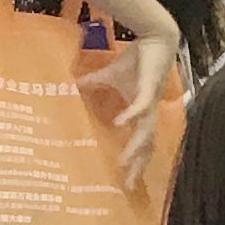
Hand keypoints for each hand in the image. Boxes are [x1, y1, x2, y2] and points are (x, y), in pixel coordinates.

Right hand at [98, 31, 181, 189]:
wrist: (154, 39)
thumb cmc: (137, 59)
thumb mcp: (109, 75)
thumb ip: (92, 83)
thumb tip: (71, 86)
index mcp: (140, 113)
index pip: (141, 144)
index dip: (136, 163)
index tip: (127, 182)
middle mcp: (147, 112)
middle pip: (146, 147)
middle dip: (139, 166)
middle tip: (129, 185)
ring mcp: (149, 102)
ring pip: (145, 132)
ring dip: (136, 148)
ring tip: (124, 163)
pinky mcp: (147, 89)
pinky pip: (139, 106)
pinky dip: (130, 116)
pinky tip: (120, 124)